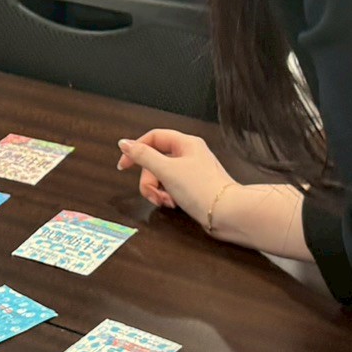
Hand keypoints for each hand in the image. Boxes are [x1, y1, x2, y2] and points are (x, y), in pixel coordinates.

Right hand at [118, 128, 235, 219]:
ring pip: (161, 176)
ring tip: (165, 201)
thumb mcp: (167, 170)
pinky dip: (167, 196)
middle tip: (153, 192)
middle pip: (154, 160)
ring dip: (157, 190)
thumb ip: (143, 156)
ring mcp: (190, 172)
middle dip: (149, 179)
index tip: (124, 165)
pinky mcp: (192, 187)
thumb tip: (125, 144)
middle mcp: (188, 155)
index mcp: (185, 143)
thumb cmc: (203, 189)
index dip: (136, 150)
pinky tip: (172, 204)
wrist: (227, 213)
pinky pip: (170, 187)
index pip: (153, 138)